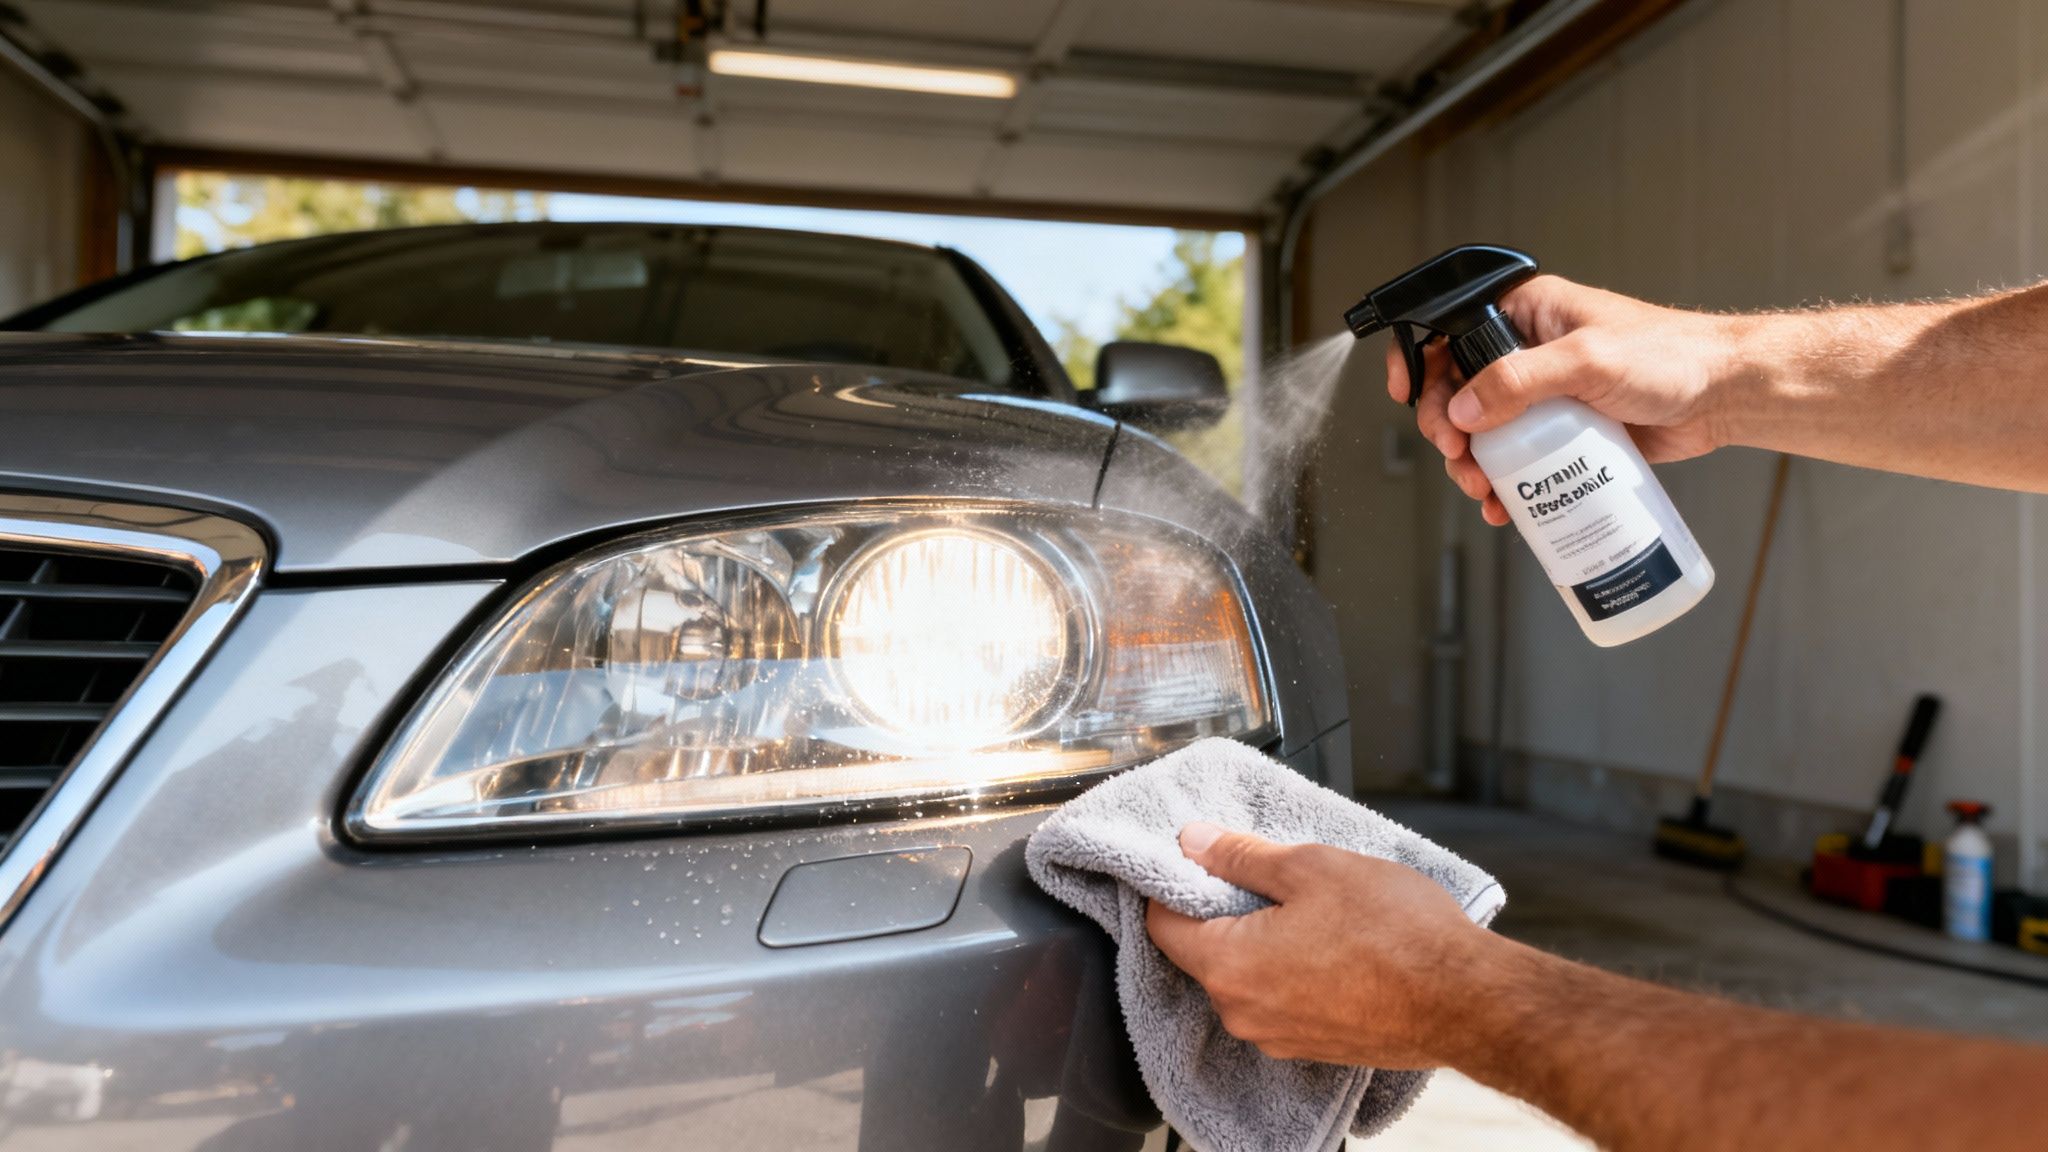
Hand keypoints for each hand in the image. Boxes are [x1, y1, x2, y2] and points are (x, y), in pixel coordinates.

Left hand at [1144, 822, 1501, 1068]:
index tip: (1201, 857)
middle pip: (1202, 951)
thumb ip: (1241, 856)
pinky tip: (1332, 943)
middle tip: (1269, 873)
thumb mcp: (1312, 868)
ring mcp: (1278, 1037)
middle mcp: (1243, 1013)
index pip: (1162, 924)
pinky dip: (1291, 970)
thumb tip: (1194, 841)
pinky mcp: (1312, 1046)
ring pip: (1244, 976)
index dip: (1175, 883)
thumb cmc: (1398, 934)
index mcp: (1229, 966)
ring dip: (1263, 939)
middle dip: (1225, 909)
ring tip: (1312, 907)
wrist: (1467, 1000)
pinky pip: (1279, 1000)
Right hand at [1388, 275, 1737, 524]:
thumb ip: (1519, 380)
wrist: (1725, 395)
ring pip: (1484, 431)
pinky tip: (1504, 507)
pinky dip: (1505, 486)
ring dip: (1472, 465)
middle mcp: (1530, 350)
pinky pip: (1520, 460)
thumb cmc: (1671, 358)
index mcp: (1527, 312)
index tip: (1407, 395)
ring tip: (1483, 490)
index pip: (1451, 329)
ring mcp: (1546, 394)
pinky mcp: (1566, 432)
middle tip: (1457, 457)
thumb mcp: (1586, 361)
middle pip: (1458, 390)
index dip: (1419, 360)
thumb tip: (1461, 411)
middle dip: (1447, 429)